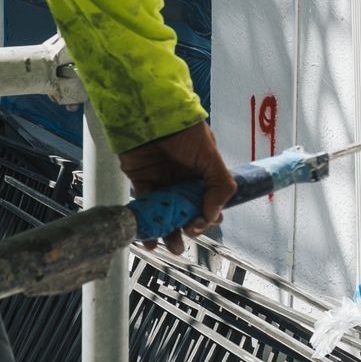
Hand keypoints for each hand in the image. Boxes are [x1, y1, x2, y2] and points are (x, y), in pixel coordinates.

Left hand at [117, 119, 236, 251]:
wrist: (150, 114)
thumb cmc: (184, 131)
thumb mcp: (210, 156)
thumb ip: (218, 186)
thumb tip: (213, 215)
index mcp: (203, 174)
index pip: (209, 203)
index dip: (207, 217)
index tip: (200, 223)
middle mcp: (183, 180)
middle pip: (187, 212)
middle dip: (188, 230)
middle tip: (184, 237)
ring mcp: (162, 182)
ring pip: (167, 214)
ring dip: (168, 233)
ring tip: (170, 247)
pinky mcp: (142, 182)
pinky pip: (146, 208)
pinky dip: (147, 225)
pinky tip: (148, 239)